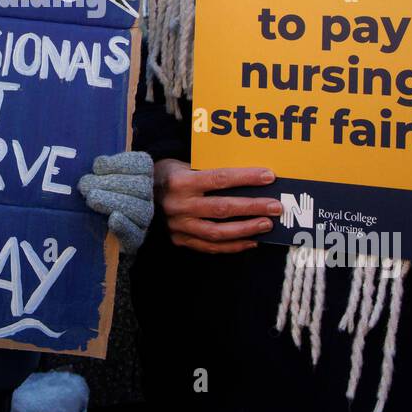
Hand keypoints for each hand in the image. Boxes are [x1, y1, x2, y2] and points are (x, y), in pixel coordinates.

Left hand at [77, 152, 154, 252]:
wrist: (96, 234)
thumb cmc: (96, 196)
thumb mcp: (97, 179)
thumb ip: (100, 171)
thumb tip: (98, 164)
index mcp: (141, 176)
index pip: (143, 164)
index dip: (121, 163)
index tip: (97, 166)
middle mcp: (146, 196)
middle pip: (141, 186)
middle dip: (111, 183)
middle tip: (84, 185)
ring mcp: (143, 219)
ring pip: (139, 209)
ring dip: (112, 201)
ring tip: (90, 199)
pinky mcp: (135, 240)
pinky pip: (135, 234)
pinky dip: (124, 226)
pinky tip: (112, 219)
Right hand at [154, 159, 279, 253]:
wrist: (135, 195)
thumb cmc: (168, 175)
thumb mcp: (184, 165)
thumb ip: (209, 172)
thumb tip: (247, 177)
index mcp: (181, 181)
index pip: (219, 179)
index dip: (246, 178)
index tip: (269, 176)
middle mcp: (179, 205)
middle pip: (223, 207)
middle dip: (253, 207)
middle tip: (276, 206)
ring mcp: (179, 225)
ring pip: (218, 231)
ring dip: (246, 229)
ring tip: (267, 224)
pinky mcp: (179, 240)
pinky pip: (210, 246)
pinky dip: (232, 246)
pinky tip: (251, 241)